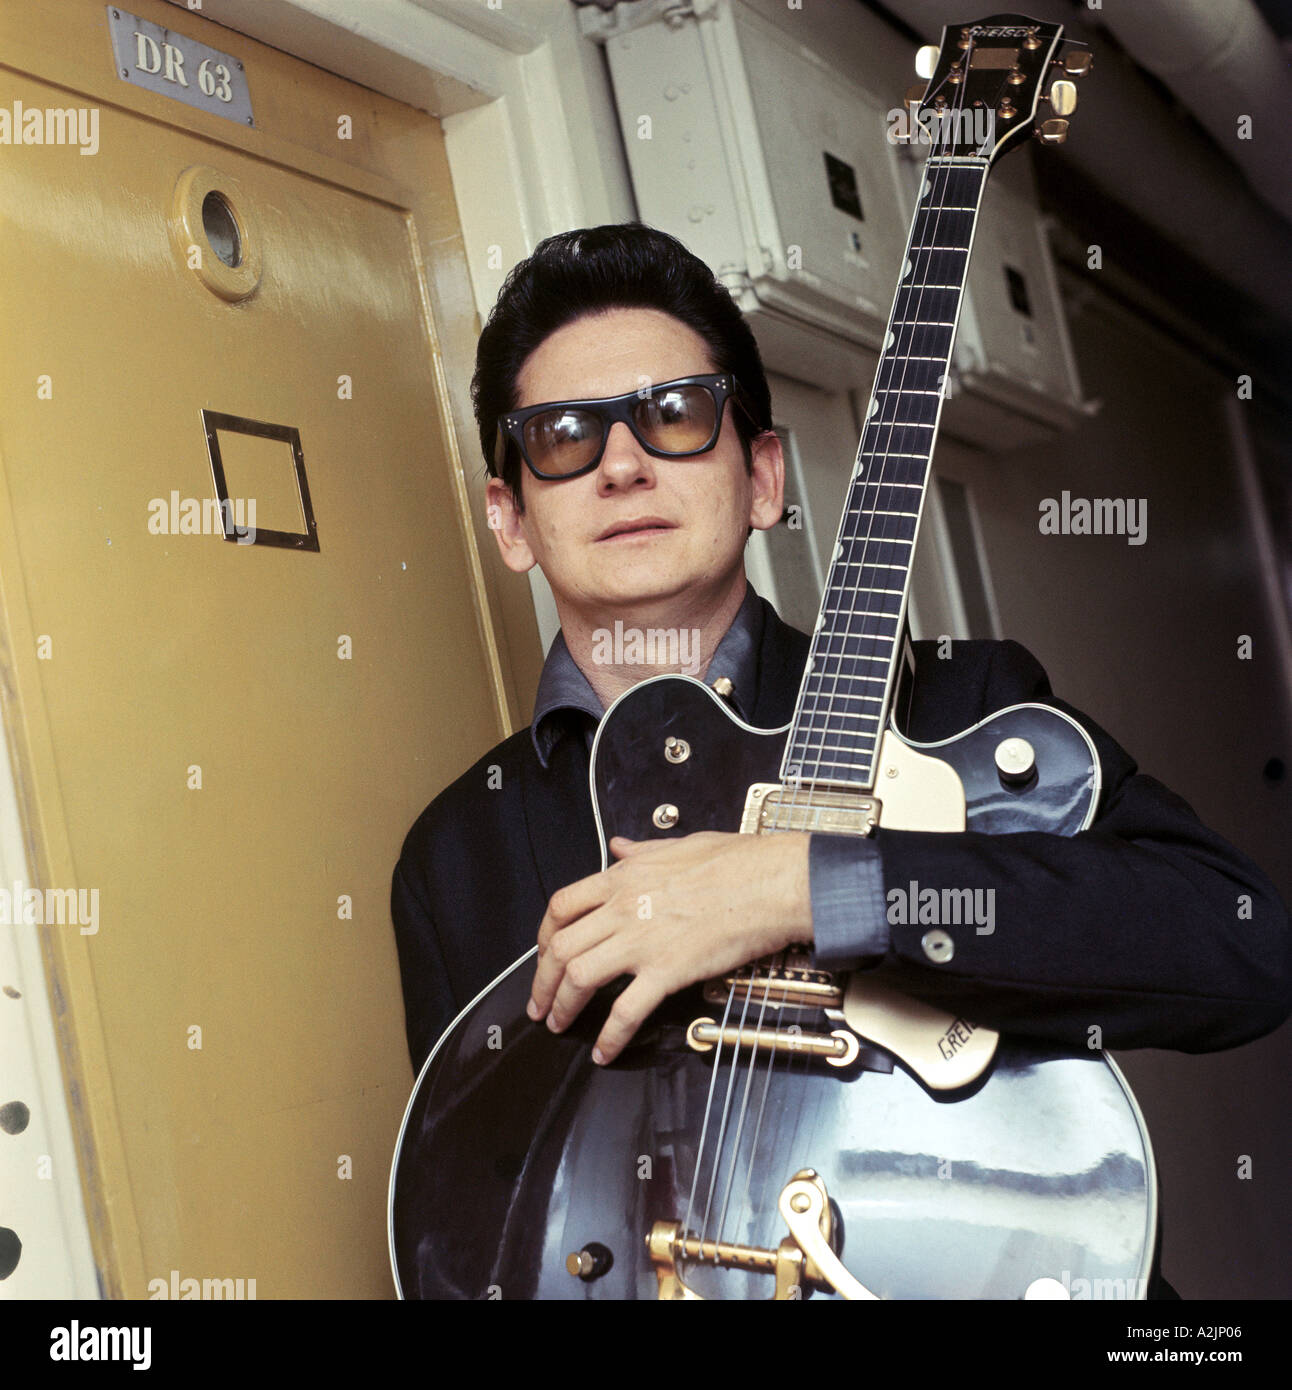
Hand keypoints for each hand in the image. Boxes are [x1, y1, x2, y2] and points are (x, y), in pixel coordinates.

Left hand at [527, 830, 811, 1064]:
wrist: (776, 881)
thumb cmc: (739, 862)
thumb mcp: (680, 844)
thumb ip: (642, 850)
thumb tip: (620, 847)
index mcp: (624, 878)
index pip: (561, 907)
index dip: (543, 936)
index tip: (544, 955)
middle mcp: (624, 908)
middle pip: (559, 948)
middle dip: (541, 982)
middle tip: (539, 1003)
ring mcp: (643, 941)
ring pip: (579, 978)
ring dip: (562, 1007)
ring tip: (559, 1026)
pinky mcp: (668, 970)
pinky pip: (626, 1010)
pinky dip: (609, 1036)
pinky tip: (604, 1051)